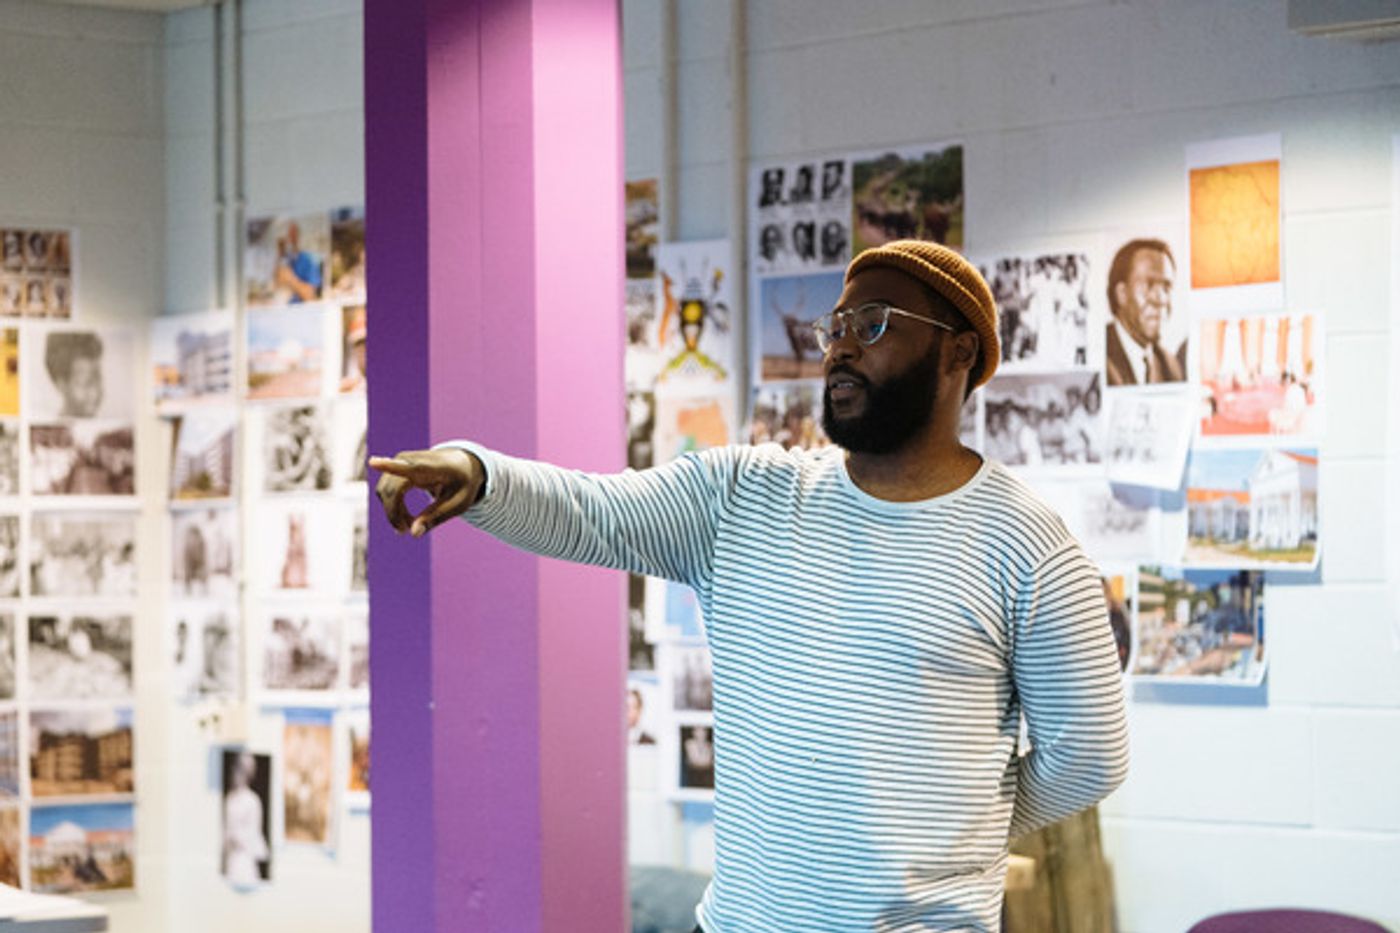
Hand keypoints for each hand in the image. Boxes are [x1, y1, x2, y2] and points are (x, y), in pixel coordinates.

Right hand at [369, 447, 484, 537]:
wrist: (461, 463)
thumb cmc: (461, 483)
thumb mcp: (457, 504)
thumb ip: (436, 517)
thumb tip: (413, 534)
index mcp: (433, 467)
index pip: (409, 466)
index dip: (390, 465)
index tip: (373, 462)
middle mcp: (412, 460)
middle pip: (391, 490)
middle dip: (395, 514)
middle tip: (406, 531)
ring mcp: (401, 462)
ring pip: (384, 491)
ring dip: (392, 512)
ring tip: (410, 524)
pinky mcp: (395, 467)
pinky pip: (385, 490)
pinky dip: (392, 506)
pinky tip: (406, 517)